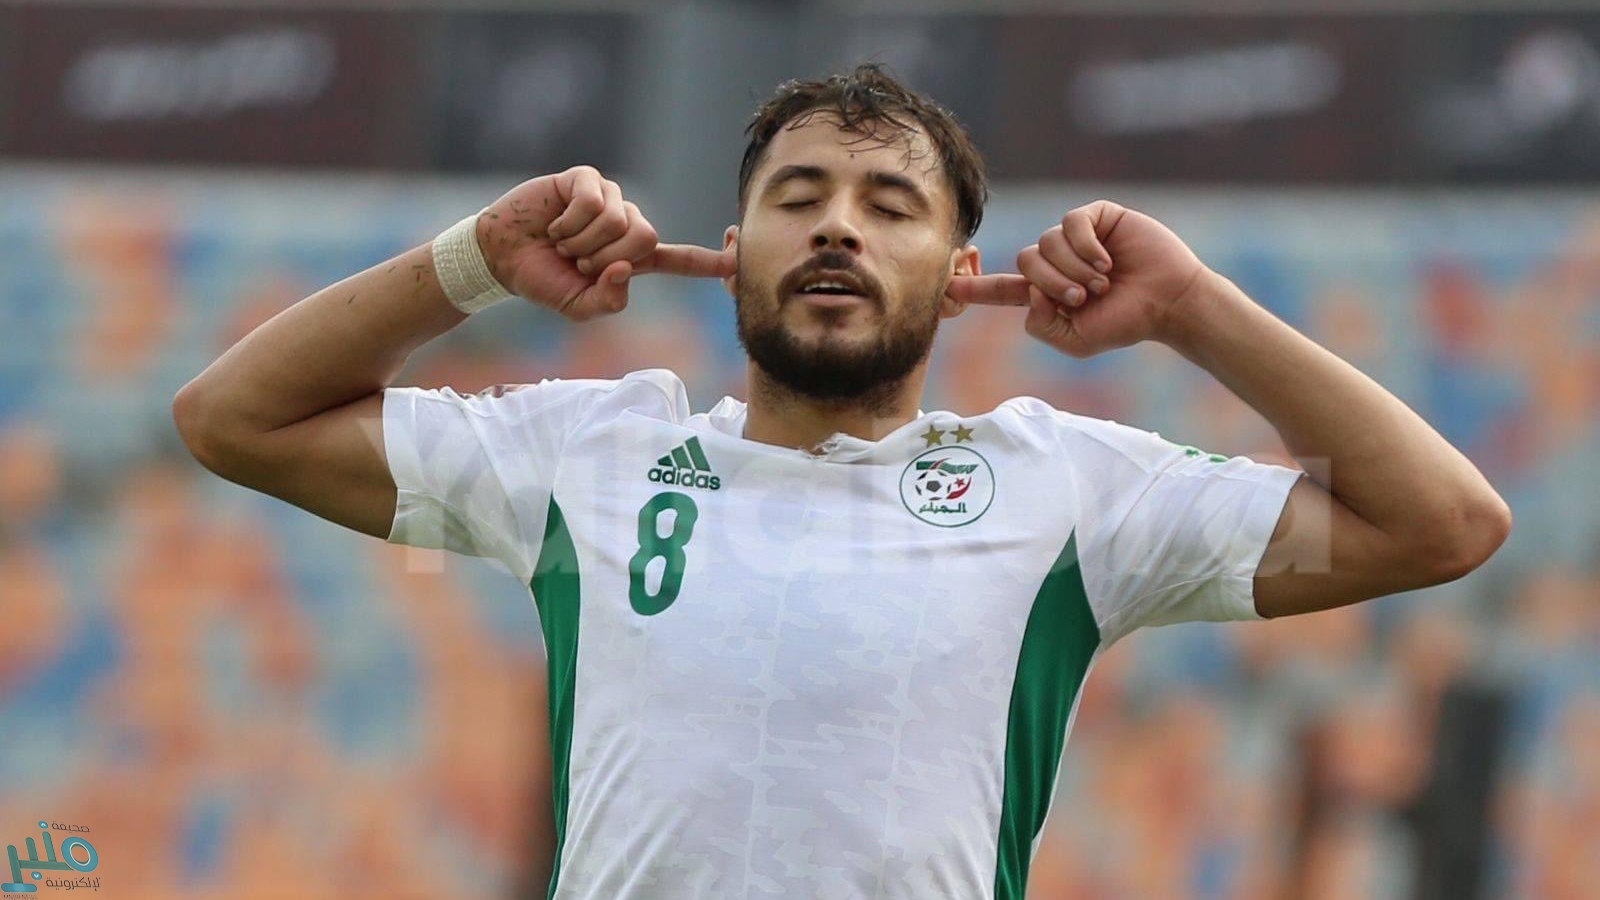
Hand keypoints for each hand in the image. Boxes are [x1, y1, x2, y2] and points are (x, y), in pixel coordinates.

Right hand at [477, 166, 733, 321]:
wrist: (501, 257)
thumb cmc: (542, 280)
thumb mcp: (578, 306)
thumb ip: (608, 301)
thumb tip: (625, 270)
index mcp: (633, 259)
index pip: (679, 260)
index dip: (708, 262)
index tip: (738, 259)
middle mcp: (627, 225)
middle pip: (646, 238)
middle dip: (606, 257)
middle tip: (577, 261)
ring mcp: (609, 200)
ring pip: (619, 221)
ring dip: (583, 241)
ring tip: (562, 243)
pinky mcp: (586, 180)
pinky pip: (594, 202)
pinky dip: (570, 222)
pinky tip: (554, 224)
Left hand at [946, 201, 1215, 357]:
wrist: (1169, 302)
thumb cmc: (1127, 323)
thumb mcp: (1076, 341)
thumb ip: (1042, 326)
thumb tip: (1029, 292)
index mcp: (1047, 292)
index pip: (1003, 289)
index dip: (976, 287)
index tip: (946, 287)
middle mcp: (1057, 262)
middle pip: (1025, 261)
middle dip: (1051, 282)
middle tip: (1083, 297)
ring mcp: (1075, 238)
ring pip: (1046, 243)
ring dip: (1072, 268)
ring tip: (1102, 282)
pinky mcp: (1096, 217)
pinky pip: (1070, 223)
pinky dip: (1084, 246)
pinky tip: (1106, 261)